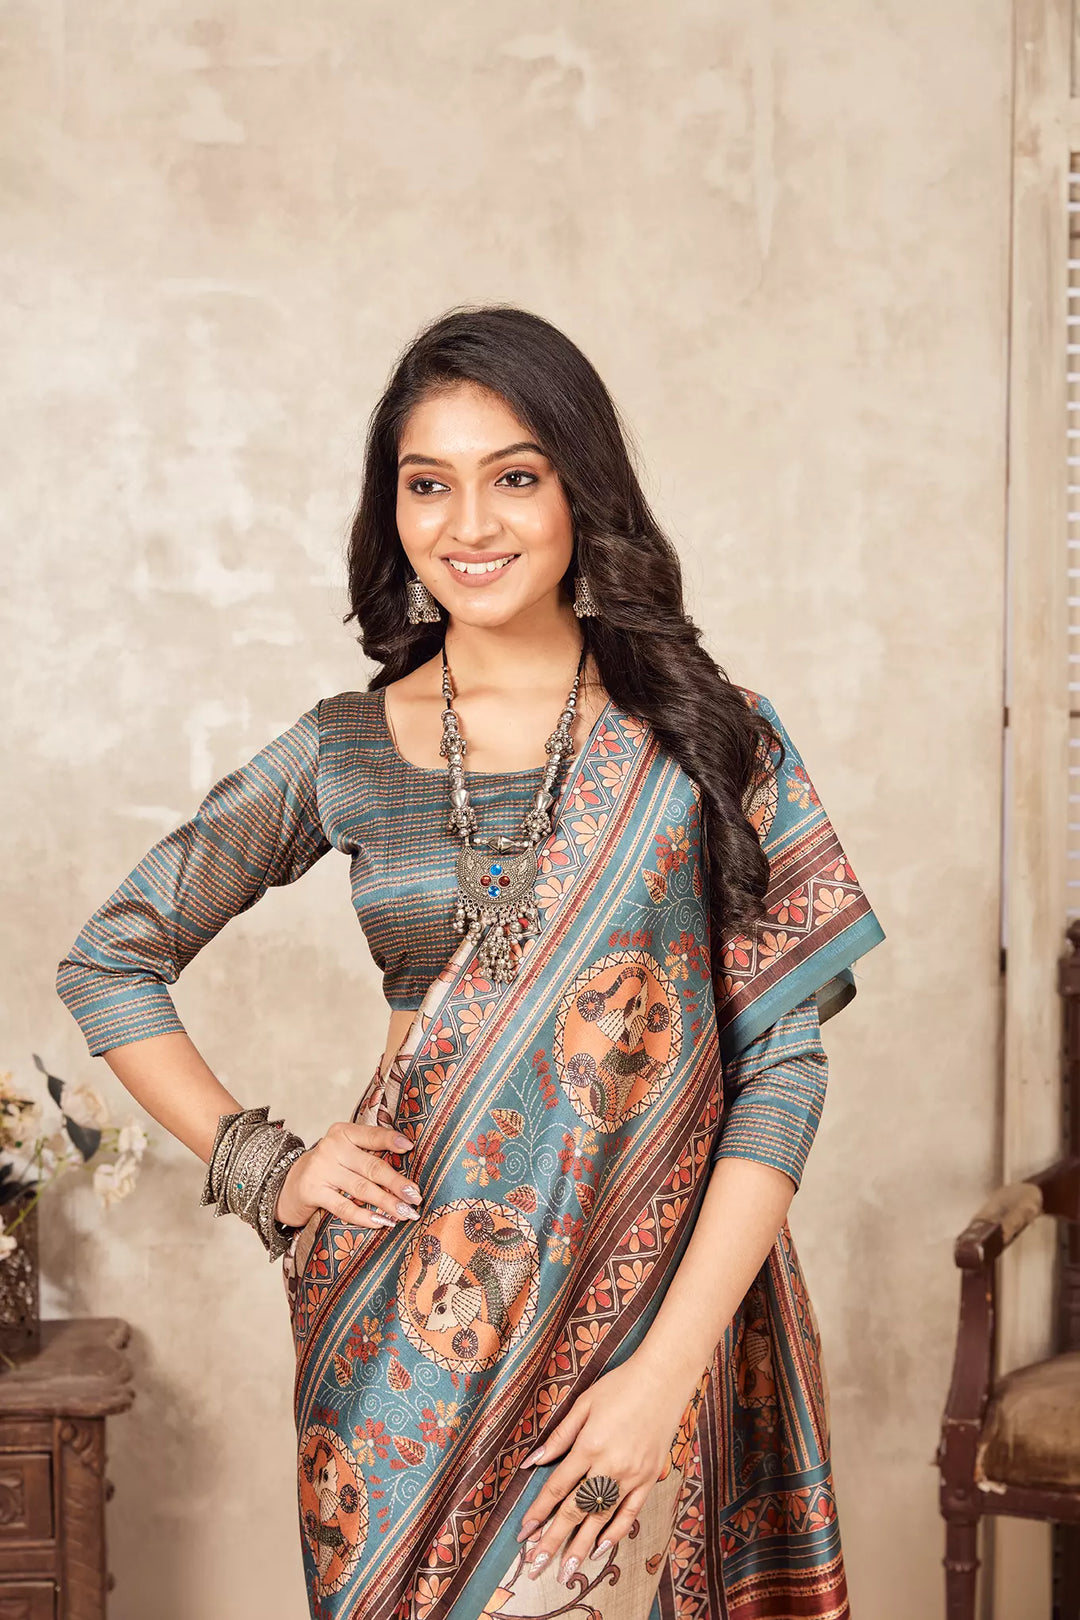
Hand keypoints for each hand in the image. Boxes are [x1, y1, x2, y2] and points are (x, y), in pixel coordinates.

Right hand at [274, 1120, 419, 1229]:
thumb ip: (370, 1154)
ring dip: (387, 1203)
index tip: (410, 1147)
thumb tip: (408, 1168)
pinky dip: (365, 1216)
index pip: (372, 1135)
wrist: (290, 1184)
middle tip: (416, 1196)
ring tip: (405, 1213)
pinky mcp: (313, 1192)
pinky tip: (381, 1222)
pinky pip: (344, 1207)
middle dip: (397, 1184)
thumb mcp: (346, 1152)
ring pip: (362, 1189)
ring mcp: (321, 1170)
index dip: (391, 1141)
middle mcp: (332, 1148)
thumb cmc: (330, 1167)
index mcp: (343, 1132)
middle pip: (372, 1167)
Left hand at [514, 1354, 689, 1584]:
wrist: (663, 1379)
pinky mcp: (649, 1478)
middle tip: (537, 1565)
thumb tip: (532, 1462)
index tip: (524, 1532)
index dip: (539, 1511)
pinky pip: (631, 1513)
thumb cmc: (620, 1386)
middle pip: (576, 1510)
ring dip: (581, 1546)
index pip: (558, 1487)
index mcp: (589, 1446)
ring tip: (566, 1570)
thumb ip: (559, 1437)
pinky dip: (616, 1532)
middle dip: (554, 1540)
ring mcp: (632, 1475)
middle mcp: (609, 1466)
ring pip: (602, 1518)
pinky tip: (601, 1549)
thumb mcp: (584, 1404)